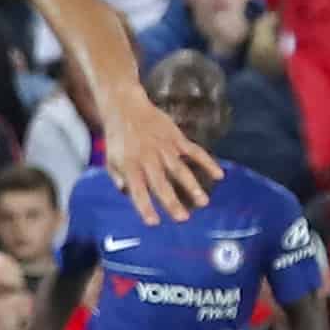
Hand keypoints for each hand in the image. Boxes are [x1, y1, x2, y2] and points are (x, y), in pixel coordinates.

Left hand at [100, 85, 221, 223]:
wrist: (126, 106)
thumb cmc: (118, 137)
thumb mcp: (110, 158)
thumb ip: (118, 178)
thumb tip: (128, 194)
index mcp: (129, 166)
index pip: (137, 191)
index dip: (145, 207)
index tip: (154, 223)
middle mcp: (148, 158)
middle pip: (161, 183)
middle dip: (172, 201)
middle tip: (184, 218)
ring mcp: (164, 147)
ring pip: (180, 169)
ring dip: (192, 186)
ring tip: (203, 202)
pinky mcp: (176, 137)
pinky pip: (194, 151)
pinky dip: (207, 162)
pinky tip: (219, 175)